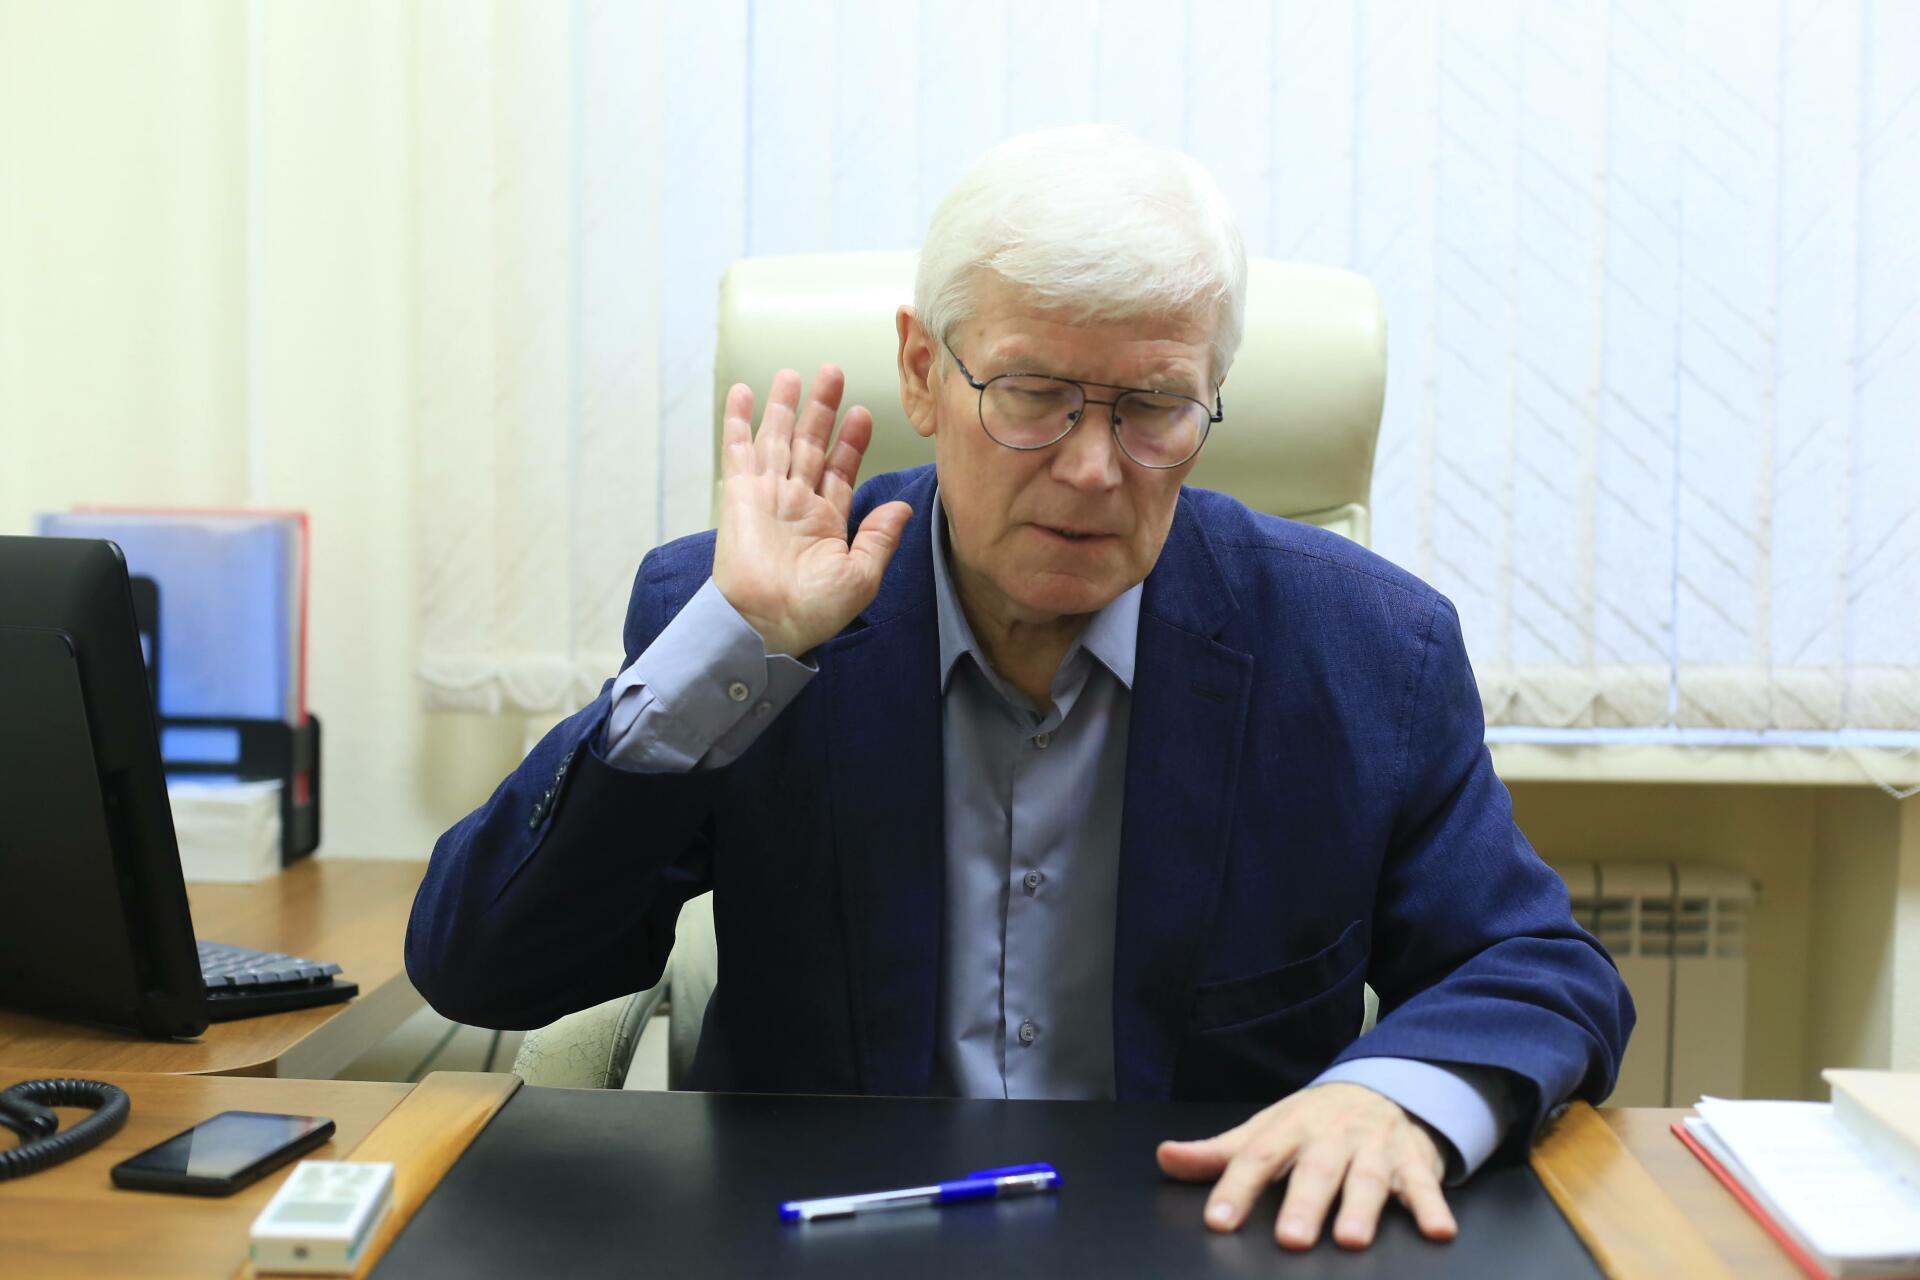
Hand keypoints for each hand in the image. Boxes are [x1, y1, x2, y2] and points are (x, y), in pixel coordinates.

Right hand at [712, 365, 912, 656]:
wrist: (766, 624)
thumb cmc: (813, 610)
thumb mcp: (861, 575)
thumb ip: (880, 537)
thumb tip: (903, 508)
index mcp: (827, 520)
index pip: (841, 468)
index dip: (852, 441)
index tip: (863, 413)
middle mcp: (796, 502)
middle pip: (811, 443)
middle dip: (822, 408)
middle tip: (833, 373)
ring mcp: (767, 495)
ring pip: (779, 438)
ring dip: (785, 406)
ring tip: (793, 373)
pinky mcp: (739, 493)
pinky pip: (738, 449)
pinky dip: (739, 420)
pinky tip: (742, 393)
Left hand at [1156, 1082, 1456, 1250]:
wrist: (1384, 1087)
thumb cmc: (1316, 1120)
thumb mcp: (1266, 1129)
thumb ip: (1219, 1153)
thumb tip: (1166, 1158)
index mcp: (1289, 1130)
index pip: (1256, 1158)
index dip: (1235, 1188)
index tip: (1218, 1220)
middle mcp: (1331, 1137)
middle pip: (1315, 1172)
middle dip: (1303, 1205)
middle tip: (1291, 1238)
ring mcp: (1373, 1149)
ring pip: (1367, 1179)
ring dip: (1361, 1209)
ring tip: (1351, 1239)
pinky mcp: (1412, 1163)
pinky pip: (1424, 1186)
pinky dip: (1433, 1208)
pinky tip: (1438, 1231)